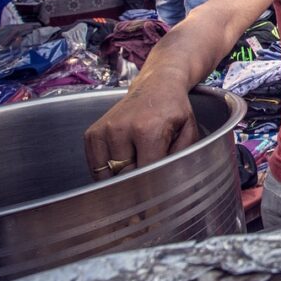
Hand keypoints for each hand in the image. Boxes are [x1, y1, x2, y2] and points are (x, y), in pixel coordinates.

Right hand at [83, 82, 198, 179]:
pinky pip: (96, 167)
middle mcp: (121, 129)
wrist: (156, 85)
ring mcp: (104, 131)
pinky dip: (108, 171)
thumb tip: (169, 183)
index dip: (153, 187)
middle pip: (125, 176)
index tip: (157, 195)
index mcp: (148, 130)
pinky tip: (123, 160)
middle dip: (138, 181)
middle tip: (149, 174)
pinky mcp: (92, 133)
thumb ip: (181, 157)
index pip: (145, 172)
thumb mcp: (188, 130)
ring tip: (137, 162)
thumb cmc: (173, 109)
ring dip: (122, 176)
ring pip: (108, 175)